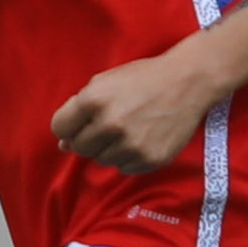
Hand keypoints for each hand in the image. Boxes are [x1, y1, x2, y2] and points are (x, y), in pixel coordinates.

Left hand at [48, 46, 233, 176]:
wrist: (187, 82)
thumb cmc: (143, 79)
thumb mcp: (104, 82)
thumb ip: (79, 110)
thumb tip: (62, 145)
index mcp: (93, 100)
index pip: (60, 128)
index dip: (69, 125)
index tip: (82, 122)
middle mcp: (109, 125)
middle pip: (79, 147)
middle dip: (88, 137)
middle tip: (109, 124)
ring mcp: (130, 145)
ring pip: (101, 160)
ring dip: (109, 148)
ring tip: (129, 128)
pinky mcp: (148, 159)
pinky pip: (124, 168)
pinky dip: (129, 157)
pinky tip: (142, 138)